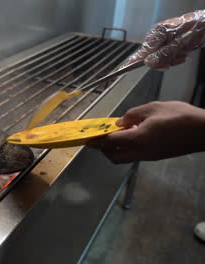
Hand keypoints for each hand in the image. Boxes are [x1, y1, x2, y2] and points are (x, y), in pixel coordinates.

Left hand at [88, 101, 204, 163]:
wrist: (204, 131)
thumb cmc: (180, 116)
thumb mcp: (153, 108)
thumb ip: (132, 115)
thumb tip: (119, 123)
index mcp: (138, 139)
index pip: (110, 142)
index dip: (97, 141)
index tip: (87, 139)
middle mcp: (141, 151)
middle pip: (114, 157)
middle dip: (103, 150)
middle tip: (100, 138)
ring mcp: (149, 156)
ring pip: (124, 158)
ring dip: (115, 150)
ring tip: (115, 135)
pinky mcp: (156, 156)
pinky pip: (135, 156)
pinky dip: (127, 149)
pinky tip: (130, 136)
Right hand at [125, 10, 204, 68]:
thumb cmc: (196, 29)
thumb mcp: (180, 43)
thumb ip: (163, 54)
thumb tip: (148, 62)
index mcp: (157, 33)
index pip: (142, 51)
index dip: (134, 60)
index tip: (126, 67)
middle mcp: (157, 36)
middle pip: (151, 57)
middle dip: (163, 61)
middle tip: (175, 58)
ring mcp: (162, 40)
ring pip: (159, 59)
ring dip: (171, 59)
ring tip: (182, 52)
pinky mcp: (167, 44)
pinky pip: (166, 57)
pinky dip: (175, 58)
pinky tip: (182, 53)